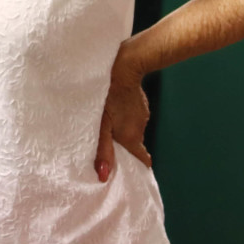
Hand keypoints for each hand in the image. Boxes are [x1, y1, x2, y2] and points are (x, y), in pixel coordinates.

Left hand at [95, 42, 152, 181]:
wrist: (123, 68)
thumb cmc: (107, 97)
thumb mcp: (101, 126)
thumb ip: (103, 150)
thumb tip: (104, 175)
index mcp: (132, 138)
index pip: (142, 159)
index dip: (136, 166)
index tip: (129, 170)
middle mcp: (141, 129)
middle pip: (134, 145)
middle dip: (123, 147)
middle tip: (109, 143)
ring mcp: (143, 115)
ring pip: (133, 129)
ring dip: (122, 129)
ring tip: (108, 124)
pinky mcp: (141, 104)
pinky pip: (133, 116)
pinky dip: (125, 117)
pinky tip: (114, 109)